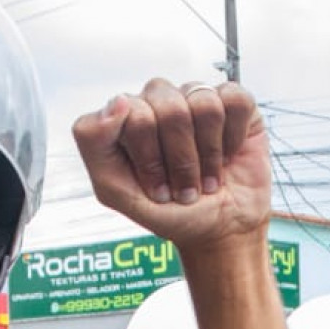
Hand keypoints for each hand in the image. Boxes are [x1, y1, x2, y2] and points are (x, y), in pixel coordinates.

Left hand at [71, 79, 269, 252]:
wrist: (220, 230)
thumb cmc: (168, 211)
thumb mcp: (116, 191)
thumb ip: (94, 144)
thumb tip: (118, 101)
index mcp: (127, 117)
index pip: (130, 110)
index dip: (148, 155)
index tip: (155, 187)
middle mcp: (160, 101)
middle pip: (169, 108)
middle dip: (181, 160)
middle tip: (184, 187)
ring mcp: (196, 98)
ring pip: (204, 104)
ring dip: (208, 154)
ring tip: (206, 177)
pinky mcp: (234, 102)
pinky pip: (235, 101)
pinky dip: (232, 139)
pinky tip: (227, 154)